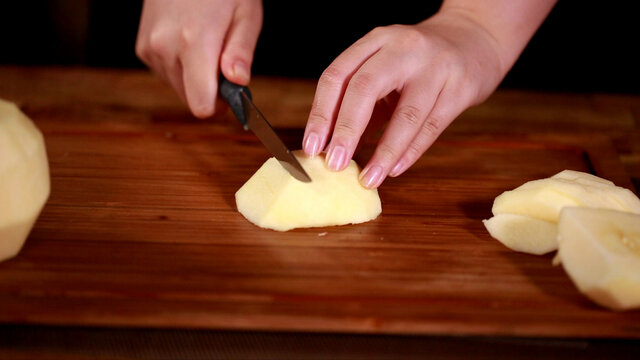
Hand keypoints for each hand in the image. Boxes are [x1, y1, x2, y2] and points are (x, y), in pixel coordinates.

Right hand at [135, 0, 262, 117]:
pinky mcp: (142, 48)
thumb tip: (238, 82)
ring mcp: (150, 49)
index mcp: (194, 43)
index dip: (220, 106)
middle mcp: (166, 49)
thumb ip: (241, 51)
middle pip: (190, 100)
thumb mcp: (246, 13)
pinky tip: (188, 41)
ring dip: (195, 77)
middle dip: (210, 90)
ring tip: (205, 43)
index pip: (200, 105)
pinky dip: (180, 66)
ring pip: (179, 88)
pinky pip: (167, 73)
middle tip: (223, 61)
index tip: (232, 93)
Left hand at [302, 9, 507, 187]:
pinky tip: (394, 169)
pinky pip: (432, 126)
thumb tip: (331, 147)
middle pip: (365, 88)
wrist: (475, 40)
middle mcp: (403, 48)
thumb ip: (360, 103)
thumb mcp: (385, 70)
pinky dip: (410, 151)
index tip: (311, 148)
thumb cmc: (419, 63)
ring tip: (368, 179)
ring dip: (383, 152)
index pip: (337, 76)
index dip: (321, 114)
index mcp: (375, 42)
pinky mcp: (461, 88)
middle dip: (346, 130)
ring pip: (405, 114)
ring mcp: (435, 67)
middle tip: (334, 164)